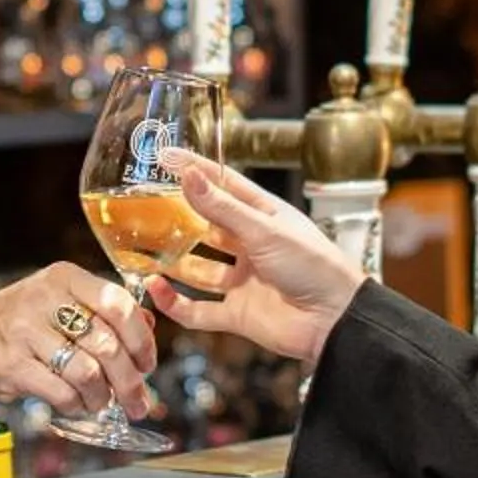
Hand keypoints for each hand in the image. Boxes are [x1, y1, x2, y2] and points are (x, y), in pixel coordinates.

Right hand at [0, 264, 156, 421]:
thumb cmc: (10, 322)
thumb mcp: (54, 302)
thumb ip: (98, 311)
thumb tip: (148, 327)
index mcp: (63, 277)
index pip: (120, 304)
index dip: (143, 340)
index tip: (147, 364)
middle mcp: (45, 297)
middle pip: (109, 344)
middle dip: (131, 381)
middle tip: (139, 401)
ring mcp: (25, 330)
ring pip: (88, 372)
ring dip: (103, 397)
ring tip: (102, 404)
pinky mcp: (10, 364)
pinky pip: (61, 391)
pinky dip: (76, 405)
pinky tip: (76, 405)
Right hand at [144, 152, 362, 363]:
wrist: (336, 320)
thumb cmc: (314, 266)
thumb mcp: (265, 230)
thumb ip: (222, 208)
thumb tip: (189, 176)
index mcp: (263, 216)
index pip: (222, 186)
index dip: (194, 171)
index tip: (164, 157)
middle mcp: (250, 246)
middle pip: (205, 227)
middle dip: (176, 219)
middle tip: (143, 206)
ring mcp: (242, 281)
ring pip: (196, 269)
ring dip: (171, 261)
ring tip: (142, 249)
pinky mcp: (237, 314)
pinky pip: (198, 310)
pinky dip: (175, 303)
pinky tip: (155, 289)